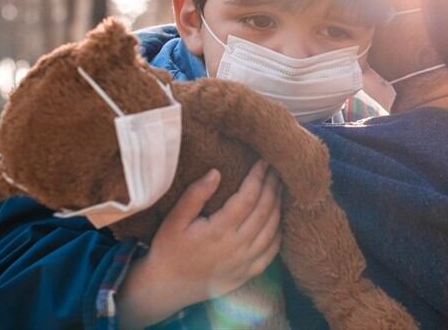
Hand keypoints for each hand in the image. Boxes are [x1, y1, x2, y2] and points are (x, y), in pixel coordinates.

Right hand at [117, 160, 282, 328]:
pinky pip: (272, 250)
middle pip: (265, 210)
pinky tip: (278, 217)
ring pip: (272, 229)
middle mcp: (237, 246)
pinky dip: (279, 231)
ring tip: (279, 187)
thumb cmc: (169, 249)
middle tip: (275, 169)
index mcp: (219, 231)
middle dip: (272, 186)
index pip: (248, 197)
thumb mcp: (174, 219)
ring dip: (279, 205)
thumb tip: (216, 172)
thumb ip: (195, 195)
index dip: (258, 177)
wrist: (168, 286)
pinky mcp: (248, 273)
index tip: (262, 162)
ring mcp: (245, 262)